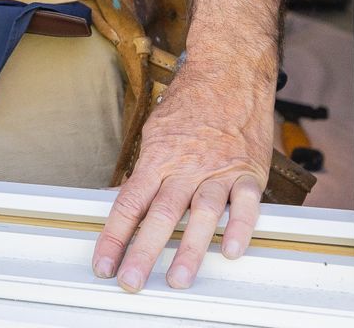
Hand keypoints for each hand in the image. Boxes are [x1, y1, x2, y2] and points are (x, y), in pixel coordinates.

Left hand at [92, 61, 275, 291]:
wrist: (230, 71)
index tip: (104, 262)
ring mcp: (219, 170)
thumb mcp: (157, 132)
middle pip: (161, 214)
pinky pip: (245, 203)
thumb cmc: (191, 102)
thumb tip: (124, 199)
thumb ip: (146, 169)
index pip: (130, 202)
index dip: (114, 236)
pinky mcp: (249, 171)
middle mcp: (186, 166)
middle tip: (132, 281)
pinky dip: (239, 227)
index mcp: (159, 158)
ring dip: (189, 249)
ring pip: (202, 213)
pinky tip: (231, 250)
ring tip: (178, 279)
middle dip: (143, 252)